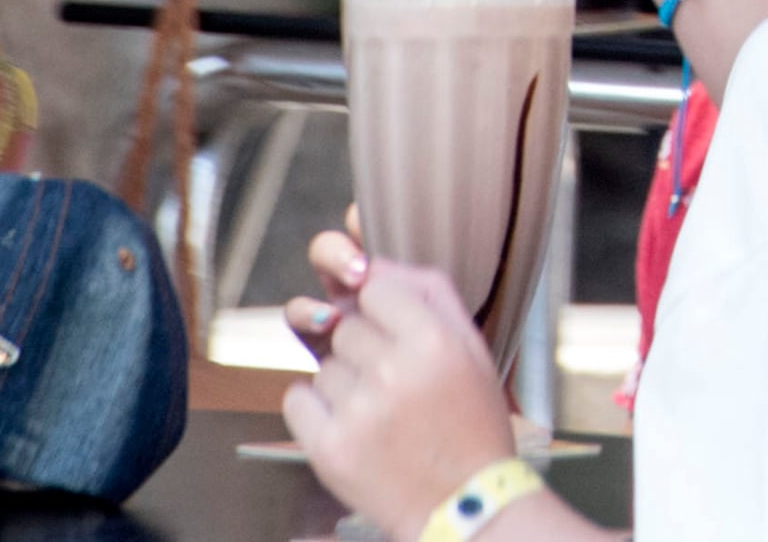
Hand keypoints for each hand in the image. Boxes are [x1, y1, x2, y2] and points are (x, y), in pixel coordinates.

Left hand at [278, 232, 524, 534]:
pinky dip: (315, 408)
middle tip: (396, 383)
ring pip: (323, 364)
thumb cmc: (470, 420)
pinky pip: (296, 397)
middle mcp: (394, 371)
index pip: (375, 289)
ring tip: (381, 412)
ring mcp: (357, 411)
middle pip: (346, 327)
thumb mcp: (470, 347)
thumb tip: (372, 264)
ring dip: (344, 382)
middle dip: (365, 349)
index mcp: (434, 341)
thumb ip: (427, 292)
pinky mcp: (328, 448)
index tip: (399, 335)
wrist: (462, 503)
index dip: (384, 312)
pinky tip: (350, 424)